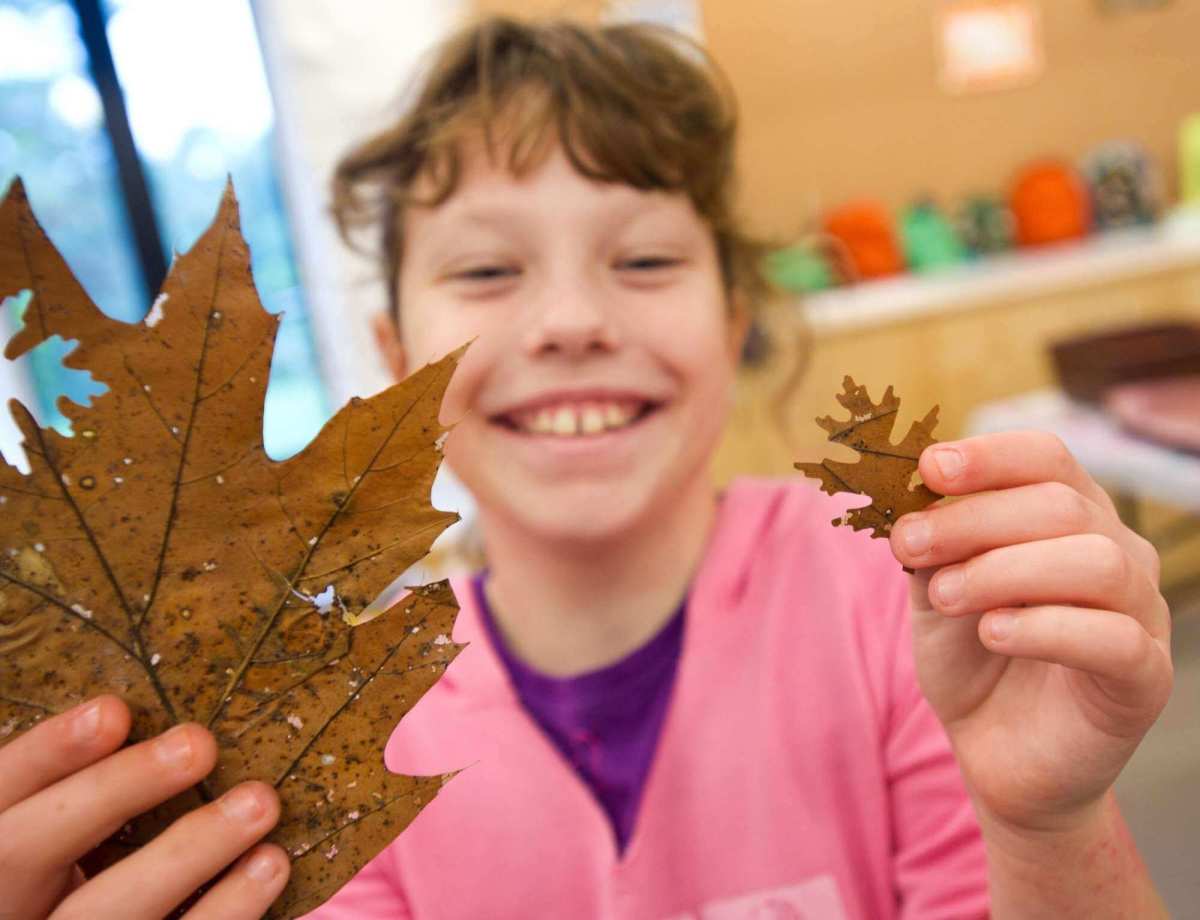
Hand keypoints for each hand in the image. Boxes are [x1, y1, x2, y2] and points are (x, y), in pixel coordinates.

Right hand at [0, 695, 288, 918]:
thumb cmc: (87, 878)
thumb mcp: (67, 837)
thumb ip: (89, 793)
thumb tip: (158, 720)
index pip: (0, 794)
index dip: (47, 753)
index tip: (114, 711)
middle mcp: (8, 907)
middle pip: (29, 852)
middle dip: (113, 790)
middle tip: (199, 743)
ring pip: (104, 915)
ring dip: (188, 854)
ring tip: (259, 803)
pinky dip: (225, 909)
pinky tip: (269, 864)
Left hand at [890, 431, 1172, 834]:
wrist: (995, 751)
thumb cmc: (971, 657)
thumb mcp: (935, 588)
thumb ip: (932, 542)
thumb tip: (911, 492)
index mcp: (1069, 516)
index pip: (1046, 458)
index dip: (988, 456)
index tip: (928, 467)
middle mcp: (1116, 552)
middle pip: (1061, 505)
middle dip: (972, 519)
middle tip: (909, 546)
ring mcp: (1140, 613)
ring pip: (1095, 560)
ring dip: (1004, 571)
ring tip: (945, 598)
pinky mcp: (1145, 677)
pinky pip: (1113, 637)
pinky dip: (1043, 626)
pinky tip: (991, 632)